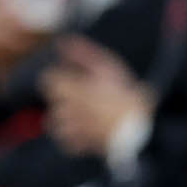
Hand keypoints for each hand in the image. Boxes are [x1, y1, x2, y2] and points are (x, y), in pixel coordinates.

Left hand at [40, 37, 148, 158]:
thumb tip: (62, 41)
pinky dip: (72, 137)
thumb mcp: (107, 66)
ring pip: (54, 122)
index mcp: (73, 88)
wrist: (138, 127)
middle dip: (63, 98)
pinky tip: (86, 130)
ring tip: (85, 115)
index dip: (59, 78)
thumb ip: (82, 53)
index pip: (47, 79)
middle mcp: (68, 108)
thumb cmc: (124, 93)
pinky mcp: (80, 144)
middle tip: (83, 97)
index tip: (73, 79)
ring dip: (65, 118)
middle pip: (52, 100)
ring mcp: (73, 128)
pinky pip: (65, 141)